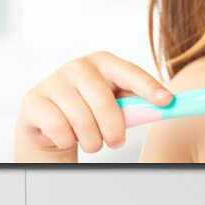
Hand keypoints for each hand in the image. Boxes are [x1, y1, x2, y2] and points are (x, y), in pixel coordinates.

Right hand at [13, 52, 173, 162]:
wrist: (49, 124)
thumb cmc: (90, 111)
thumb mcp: (116, 104)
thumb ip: (139, 103)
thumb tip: (170, 104)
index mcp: (103, 62)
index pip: (129, 72)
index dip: (148, 87)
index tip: (166, 102)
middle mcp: (78, 66)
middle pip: (104, 103)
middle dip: (114, 130)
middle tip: (115, 142)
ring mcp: (53, 81)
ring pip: (82, 121)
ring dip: (91, 141)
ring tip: (91, 141)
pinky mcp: (34, 100)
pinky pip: (60, 129)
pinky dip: (68, 141)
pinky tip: (67, 136)